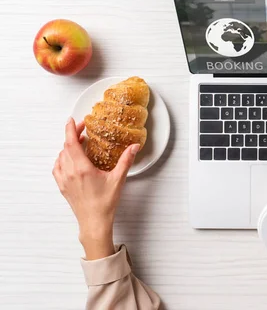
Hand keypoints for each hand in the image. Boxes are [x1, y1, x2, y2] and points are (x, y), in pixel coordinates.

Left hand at [52, 118, 138, 259]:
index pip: (71, 143)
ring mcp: (64, 180)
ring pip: (60, 157)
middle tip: (83, 130)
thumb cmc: (105, 203)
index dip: (70, 129)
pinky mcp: (62, 186)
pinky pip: (57, 168)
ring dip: (68, 147)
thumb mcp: (118, 179)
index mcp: (82, 169)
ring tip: (79, 144)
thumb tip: (134, 147)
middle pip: (65, 147)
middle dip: (72, 136)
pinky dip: (62, 159)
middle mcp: (70, 172)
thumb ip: (126, 161)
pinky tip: (70, 160)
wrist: (94, 222)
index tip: (72, 120)